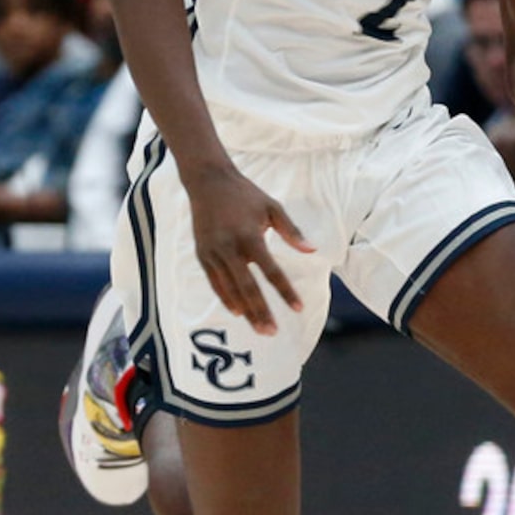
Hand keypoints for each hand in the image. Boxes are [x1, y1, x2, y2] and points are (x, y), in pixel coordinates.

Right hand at [185, 161, 314, 332]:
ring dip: (246, 311)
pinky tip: (238, 312)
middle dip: (261, 312)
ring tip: (260, 329)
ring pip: (231, 290)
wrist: (208, 182)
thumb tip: (312, 251)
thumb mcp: (272, 207)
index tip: (298, 308)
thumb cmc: (245, 194)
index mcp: (249, 237)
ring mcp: (213, 253)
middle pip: (248, 288)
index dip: (285, 292)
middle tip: (273, 332)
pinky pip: (215, 283)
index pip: (271, 271)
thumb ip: (291, 231)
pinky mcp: (202, 255)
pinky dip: (226, 298)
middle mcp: (229, 248)